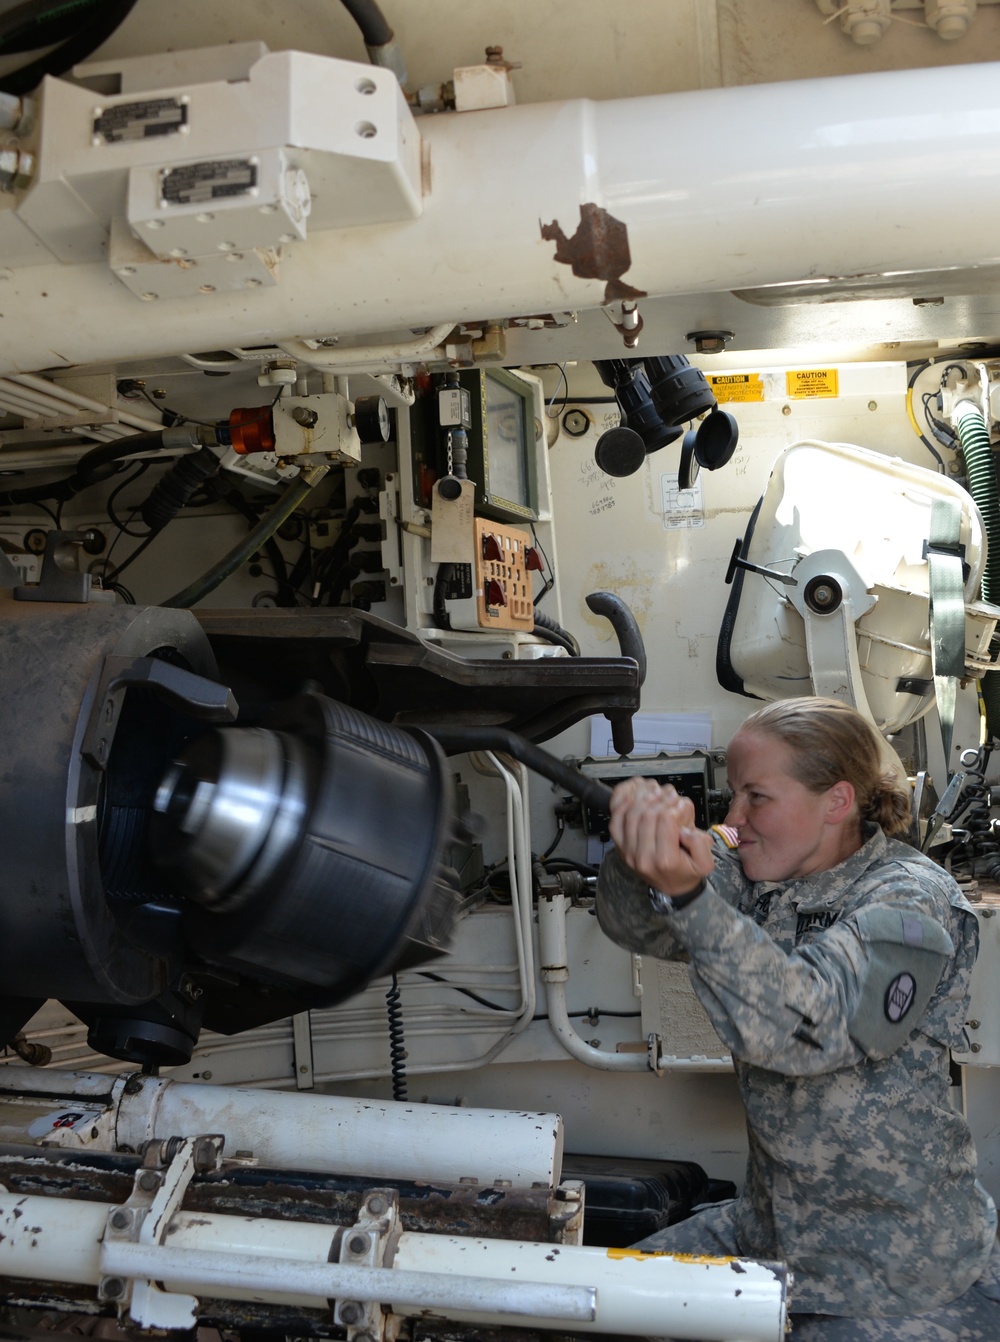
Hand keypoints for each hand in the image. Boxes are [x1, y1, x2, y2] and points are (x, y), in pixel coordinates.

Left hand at [608, 778, 714, 896]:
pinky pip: (615, 819)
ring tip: (656, 791)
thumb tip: (684, 830)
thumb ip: (700, 845)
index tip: (682, 804)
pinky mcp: (619, 845)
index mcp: (665, 860)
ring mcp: (627, 851)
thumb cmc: (686, 871)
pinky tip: (634, 792)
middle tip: (670, 794)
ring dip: (643, 796)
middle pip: (647, 814)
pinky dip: (622, 801)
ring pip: (630, 813)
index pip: (665, 820)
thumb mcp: (706, 864)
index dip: (675, 806)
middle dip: (660, 798)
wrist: (670, 886)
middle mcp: (642, 856)